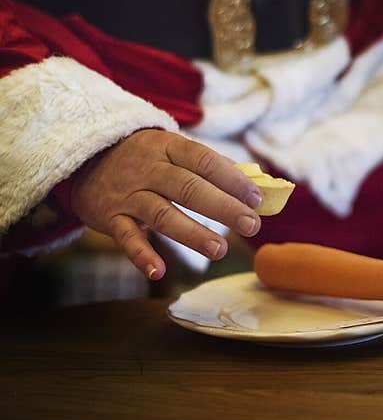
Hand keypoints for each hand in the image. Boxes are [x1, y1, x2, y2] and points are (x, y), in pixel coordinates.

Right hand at [70, 129, 262, 280]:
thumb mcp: (174, 152)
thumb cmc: (148, 159)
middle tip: (252, 226)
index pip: (204, 161)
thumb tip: (258, 186)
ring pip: (162, 214)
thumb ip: (212, 168)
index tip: (257, 199)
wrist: (86, 159)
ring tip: (220, 250)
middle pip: (188, 188)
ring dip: (192, 234)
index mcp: (169, 148)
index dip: (232, 179)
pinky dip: (141, 255)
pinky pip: (126, 238)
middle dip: (223, 208)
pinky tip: (158, 272)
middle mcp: (149, 169)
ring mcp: (128, 193)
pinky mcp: (110, 217)